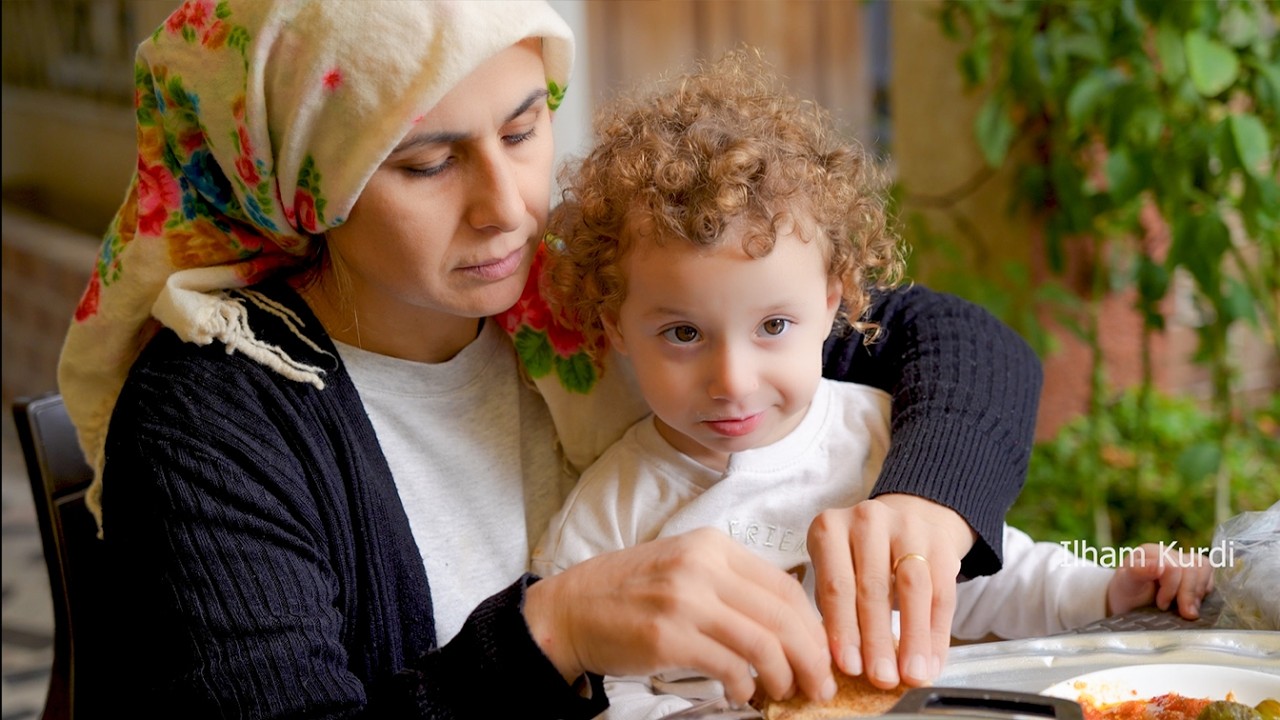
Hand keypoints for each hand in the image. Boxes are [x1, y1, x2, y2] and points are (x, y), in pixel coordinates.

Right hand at [523, 528, 835, 706]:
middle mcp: (702, 567)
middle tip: (820, 683)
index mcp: (712, 546)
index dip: (812, 624)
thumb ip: (731, 585)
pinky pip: (728, 666)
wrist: (570, 609)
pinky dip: (744, 686)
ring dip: (783, 676)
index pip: (784, 584)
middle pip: (781, 614)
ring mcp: (684, 601)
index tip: (822, 652)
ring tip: (785, 692)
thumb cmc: (629, 593)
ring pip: (762, 643)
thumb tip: (787, 624)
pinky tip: (743, 693)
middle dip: (810, 656)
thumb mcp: (684, 568)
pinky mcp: (668, 637)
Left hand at [807, 494, 974, 688]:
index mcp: (829, 529)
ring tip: (912, 674)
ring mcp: (907, 526)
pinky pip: (943, 593)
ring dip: (913, 637)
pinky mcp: (940, 541)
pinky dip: (937, 633)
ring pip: (914, 587)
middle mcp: (867, 520)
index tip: (849, 667)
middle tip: (881, 678)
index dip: (844, 629)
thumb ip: (834, 611)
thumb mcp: (832, 574)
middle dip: (878, 639)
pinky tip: (932, 661)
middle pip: (874, 587)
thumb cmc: (854, 562)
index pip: (836, 585)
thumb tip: (844, 663)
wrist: (898, 526)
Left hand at [1108, 543, 1213, 618]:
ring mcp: (1183, 561)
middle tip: (1181, 613)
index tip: (1161, 605)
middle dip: (1188, 594)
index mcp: (1150, 551)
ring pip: (1204, 567)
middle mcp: (1169, 553)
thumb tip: (1160, 565)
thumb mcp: (1126, 584)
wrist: (1130, 603)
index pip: (1174, 566)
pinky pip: (1210, 573)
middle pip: (1192, 567)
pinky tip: (1194, 602)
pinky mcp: (1195, 572)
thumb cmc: (1127, 593)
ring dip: (1198, 592)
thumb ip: (1139, 572)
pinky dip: (1206, 589)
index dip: (1171, 589)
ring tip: (1187, 609)